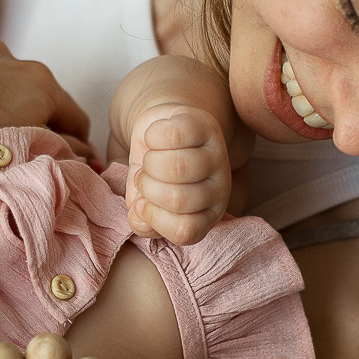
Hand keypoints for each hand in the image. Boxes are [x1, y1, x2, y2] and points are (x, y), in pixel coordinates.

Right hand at [126, 104, 231, 243]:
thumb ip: (142, 219)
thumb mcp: (146, 201)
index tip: (143, 202)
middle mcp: (219, 189)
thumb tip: (138, 216)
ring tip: (149, 159)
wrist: (166, 130)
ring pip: (178, 167)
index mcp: (207, 214)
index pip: (185, 231)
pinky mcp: (207, 126)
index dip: (154, 218)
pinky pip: (174, 135)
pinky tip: (153, 138)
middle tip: (144, 177)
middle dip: (148, 188)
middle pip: (179, 199)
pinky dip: (152, 137)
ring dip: (149, 163)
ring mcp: (216, 156)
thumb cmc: (157, 172)